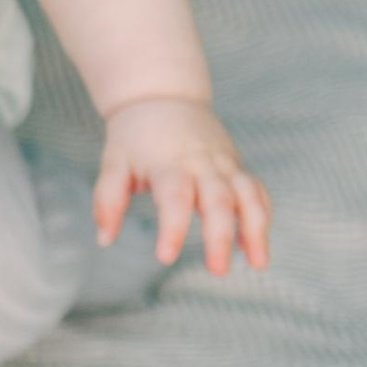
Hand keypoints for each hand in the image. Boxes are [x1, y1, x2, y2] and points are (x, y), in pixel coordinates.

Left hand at [97, 95, 271, 274]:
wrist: (164, 95)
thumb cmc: (134, 135)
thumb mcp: (114, 162)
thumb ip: (108, 200)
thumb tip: (104, 239)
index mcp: (169, 163)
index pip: (174, 199)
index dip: (172, 228)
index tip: (165, 257)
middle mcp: (202, 163)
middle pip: (219, 200)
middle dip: (221, 236)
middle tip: (218, 271)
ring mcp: (225, 163)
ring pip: (249, 194)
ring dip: (257, 229)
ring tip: (258, 264)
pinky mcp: (237, 165)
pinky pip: (256, 191)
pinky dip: (262, 216)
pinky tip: (255, 249)